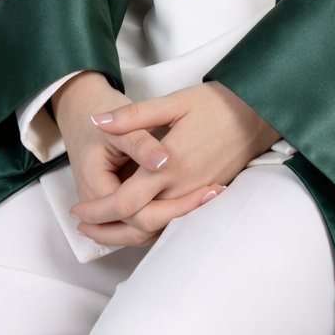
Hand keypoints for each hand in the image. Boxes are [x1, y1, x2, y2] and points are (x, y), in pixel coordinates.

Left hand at [69, 82, 279, 246]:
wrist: (258, 112)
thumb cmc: (216, 103)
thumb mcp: (173, 102)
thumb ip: (133, 116)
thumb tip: (97, 122)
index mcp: (169, 164)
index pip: (125, 202)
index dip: (97, 211)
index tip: (76, 211)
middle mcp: (183, 186)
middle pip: (138, 224)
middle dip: (107, 230)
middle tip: (82, 227)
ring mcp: (197, 194)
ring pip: (157, 228)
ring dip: (126, 233)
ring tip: (103, 229)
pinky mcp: (207, 195)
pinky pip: (175, 222)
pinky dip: (151, 227)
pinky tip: (137, 219)